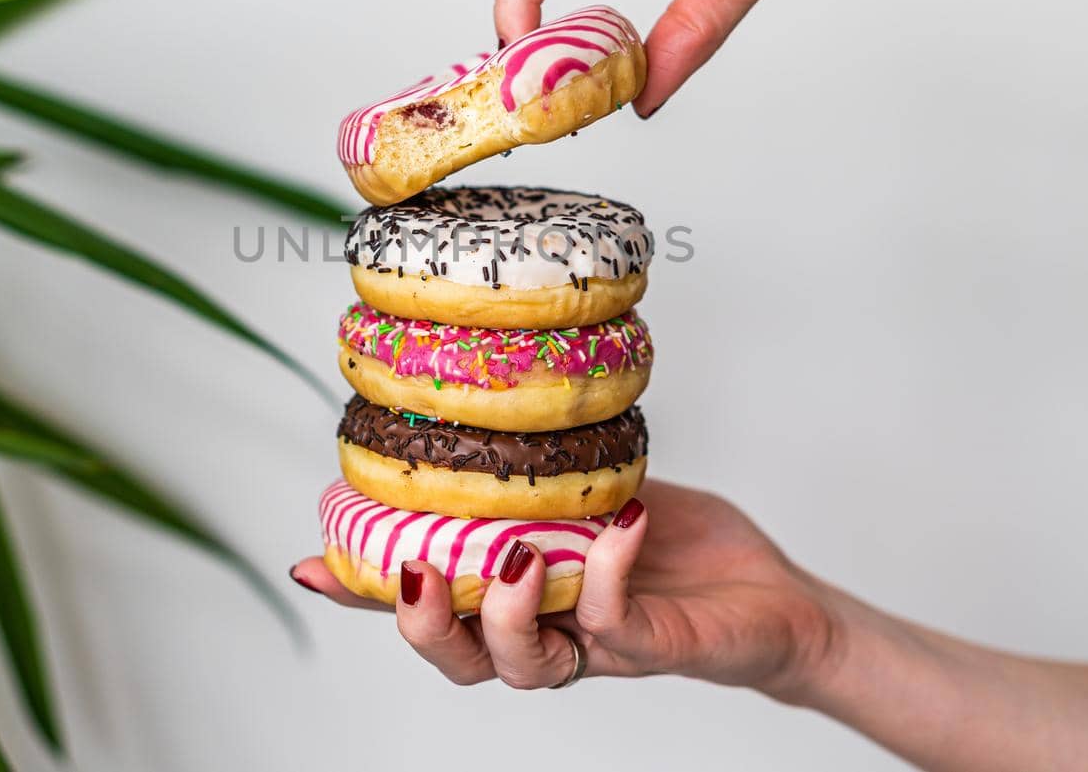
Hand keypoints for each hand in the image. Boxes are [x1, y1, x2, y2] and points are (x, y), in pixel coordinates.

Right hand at [291, 479, 842, 696]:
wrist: (774, 599)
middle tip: (416, 576)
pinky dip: (607, 574)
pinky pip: (615, 623)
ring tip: (515, 559)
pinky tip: (616, 529)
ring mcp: (599, 647)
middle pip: (462, 660)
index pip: (434, 606)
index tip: (313, 562)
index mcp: (522, 598)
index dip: (368, 595)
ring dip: (505, 616)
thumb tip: (478, 421)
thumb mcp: (598, 498)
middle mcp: (549, 634)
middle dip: (423, 625)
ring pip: (523, 665)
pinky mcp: (655, 648)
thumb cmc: (681, 550)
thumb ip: (541, 476)